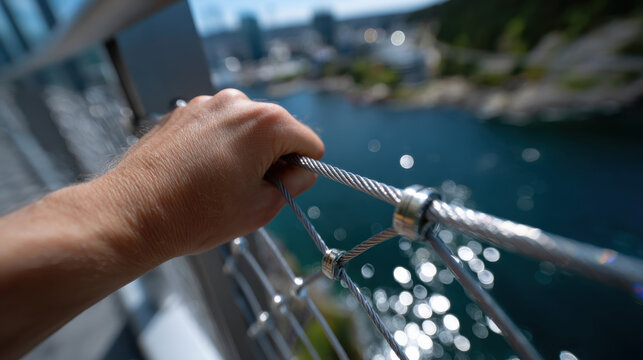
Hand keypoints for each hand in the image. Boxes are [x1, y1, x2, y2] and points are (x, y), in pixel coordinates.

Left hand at [85, 89, 323, 263]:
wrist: (133, 213)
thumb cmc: (196, 215)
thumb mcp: (262, 207)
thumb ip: (295, 183)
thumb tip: (301, 170)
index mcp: (265, 123)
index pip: (309, 144)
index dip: (300, 170)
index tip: (276, 188)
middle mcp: (237, 102)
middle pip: (279, 131)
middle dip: (272, 158)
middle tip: (245, 190)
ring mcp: (206, 104)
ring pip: (247, 128)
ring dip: (245, 152)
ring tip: (217, 183)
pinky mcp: (183, 112)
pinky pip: (218, 127)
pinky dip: (218, 146)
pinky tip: (198, 172)